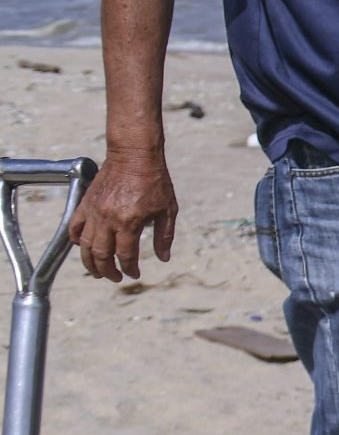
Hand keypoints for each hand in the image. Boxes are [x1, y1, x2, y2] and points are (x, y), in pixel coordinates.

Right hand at [67, 145, 178, 281]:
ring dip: (89, 262)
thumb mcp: (168, 210)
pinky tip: (83, 247)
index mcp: (129, 222)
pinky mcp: (85, 203)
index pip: (126, 255)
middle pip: (101, 255)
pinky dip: (76, 240)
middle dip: (107, 271)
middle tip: (115, 278)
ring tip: (97, 271)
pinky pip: (74, 227)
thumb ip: (164, 236)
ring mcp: (94, 212)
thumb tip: (163, 258)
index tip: (134, 274)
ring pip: (84, 245)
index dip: (130, 269)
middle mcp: (108, 219)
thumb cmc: (154, 181)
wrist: (133, 156)